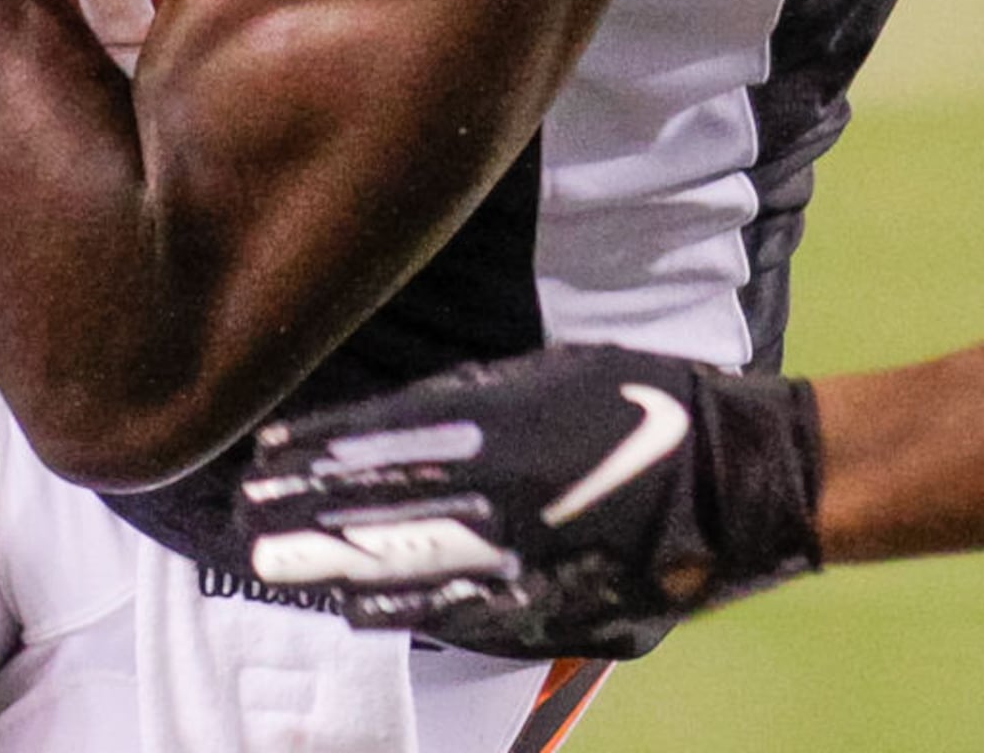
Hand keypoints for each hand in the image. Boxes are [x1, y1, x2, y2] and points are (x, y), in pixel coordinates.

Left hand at [240, 346, 824, 659]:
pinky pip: (457, 611)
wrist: (740, 481)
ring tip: (272, 566)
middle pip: (380, 509)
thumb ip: (479, 395)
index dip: (318, 454)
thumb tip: (399, 412)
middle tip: (243, 519)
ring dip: (333, 565)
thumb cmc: (652, 405)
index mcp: (508, 424)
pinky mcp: (547, 601)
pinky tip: (354, 608)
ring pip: (406, 566)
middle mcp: (504, 492)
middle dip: (303, 516)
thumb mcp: (563, 370)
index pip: (386, 442)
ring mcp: (523, 555)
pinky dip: (400, 609)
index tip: (263, 458)